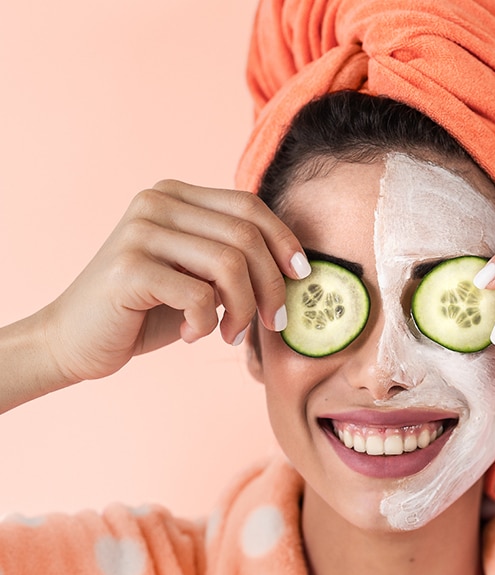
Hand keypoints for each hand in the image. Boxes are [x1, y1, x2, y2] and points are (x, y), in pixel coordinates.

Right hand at [40, 180, 307, 383]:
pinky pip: (199, 296)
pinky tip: (190, 333)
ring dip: (242, 310)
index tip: (301, 277)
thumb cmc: (146, 310)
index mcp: (175, 195)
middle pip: (246, 236)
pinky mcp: (128, 268)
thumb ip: (234, 258)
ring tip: (230, 333)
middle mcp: (156, 202)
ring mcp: (139, 231)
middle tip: (271, 322)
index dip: (284, 241)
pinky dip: (206, 323)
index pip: (248, 206)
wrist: (73, 341)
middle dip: (271, 286)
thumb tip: (296, 265)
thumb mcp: (198, 275)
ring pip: (229, 265)